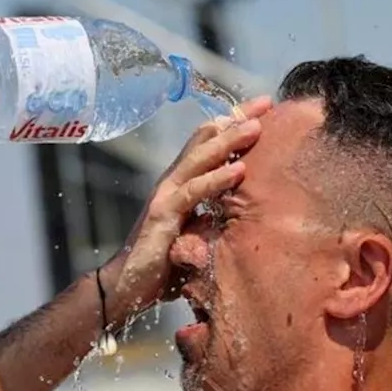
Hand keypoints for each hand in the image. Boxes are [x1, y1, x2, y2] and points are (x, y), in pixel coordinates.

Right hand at [100, 96, 272, 316]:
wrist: (126, 287)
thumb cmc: (163, 265)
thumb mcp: (196, 235)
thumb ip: (213, 219)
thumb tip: (244, 214)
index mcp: (182, 184)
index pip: (209, 144)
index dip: (233, 123)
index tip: (263, 108)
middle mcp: (172, 182)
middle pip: (205, 141)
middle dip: (235, 120)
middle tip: (265, 103)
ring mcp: (165, 196)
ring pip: (200, 159)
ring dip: (229, 142)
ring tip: (256, 127)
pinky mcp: (162, 215)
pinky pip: (194, 193)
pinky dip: (216, 180)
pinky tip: (238, 170)